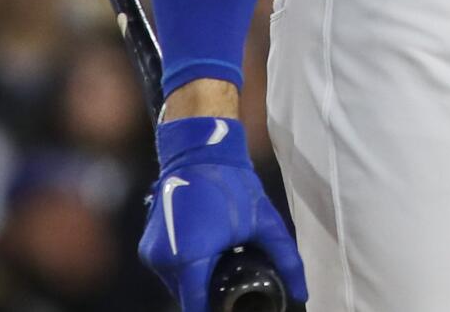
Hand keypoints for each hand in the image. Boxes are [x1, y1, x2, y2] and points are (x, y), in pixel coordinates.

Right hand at [137, 117, 306, 311]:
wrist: (199, 153)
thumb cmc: (233, 186)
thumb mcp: (265, 223)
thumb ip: (286, 260)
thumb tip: (302, 293)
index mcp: (188, 259)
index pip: (196, 306)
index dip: (216, 310)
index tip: (235, 306)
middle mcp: (163, 261)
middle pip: (188, 296)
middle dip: (210, 294)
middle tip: (237, 284)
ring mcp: (151, 254)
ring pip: (178, 284)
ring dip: (198, 282)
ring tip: (224, 266)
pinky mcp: (147, 246)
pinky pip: (169, 270)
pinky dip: (187, 269)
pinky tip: (208, 256)